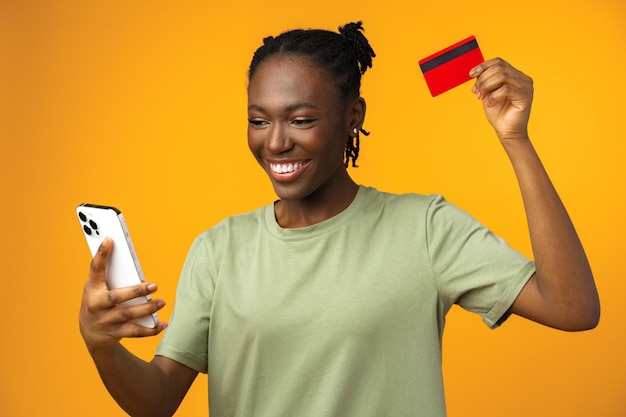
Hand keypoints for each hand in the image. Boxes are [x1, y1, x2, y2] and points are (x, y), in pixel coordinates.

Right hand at [79, 237, 166, 352]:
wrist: (90, 334)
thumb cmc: (98, 302)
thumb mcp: (97, 288)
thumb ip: (111, 275)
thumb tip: (133, 264)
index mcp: (92, 288)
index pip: (95, 269)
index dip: (101, 255)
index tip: (110, 240)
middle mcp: (96, 305)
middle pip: (116, 297)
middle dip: (136, 291)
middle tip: (154, 285)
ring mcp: (105, 320)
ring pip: (128, 315)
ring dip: (147, 309)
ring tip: (161, 302)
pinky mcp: (115, 333)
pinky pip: (135, 332)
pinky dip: (150, 329)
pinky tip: (163, 323)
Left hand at [470, 58, 533, 140]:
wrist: (506, 131)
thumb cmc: (498, 113)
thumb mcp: (488, 93)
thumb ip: (485, 81)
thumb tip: (476, 72)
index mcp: (515, 75)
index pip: (499, 62)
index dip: (483, 66)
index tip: (470, 74)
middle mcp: (523, 79)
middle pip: (499, 68)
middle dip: (483, 79)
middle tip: (476, 92)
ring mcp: (526, 87)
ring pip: (502, 76)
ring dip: (486, 86)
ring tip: (481, 97)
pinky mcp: (525, 97)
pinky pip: (506, 90)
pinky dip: (493, 96)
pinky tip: (490, 104)